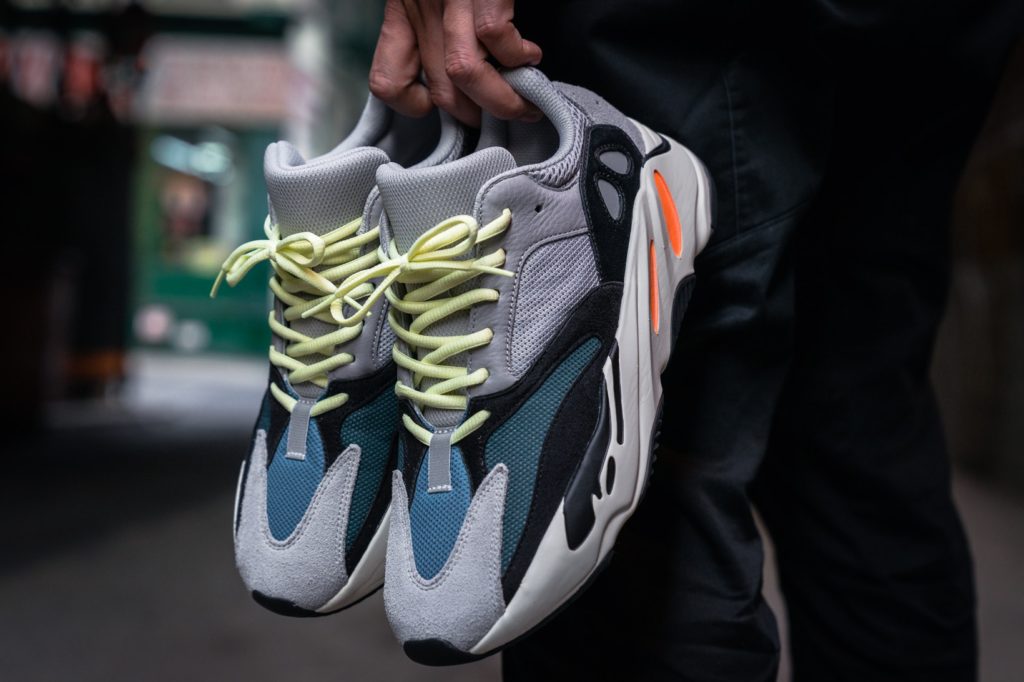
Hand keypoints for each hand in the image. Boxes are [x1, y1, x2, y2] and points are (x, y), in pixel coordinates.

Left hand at [369, 0, 541, 125]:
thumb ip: (433, 16)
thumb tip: (464, 58)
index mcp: (403, 7)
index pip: (387, 80)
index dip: (412, 105)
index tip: (438, 103)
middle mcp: (422, 8)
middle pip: (440, 89)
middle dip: (476, 116)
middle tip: (502, 114)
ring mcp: (451, 0)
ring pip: (466, 75)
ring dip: (502, 100)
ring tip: (524, 100)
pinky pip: (496, 40)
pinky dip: (519, 56)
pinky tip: (530, 53)